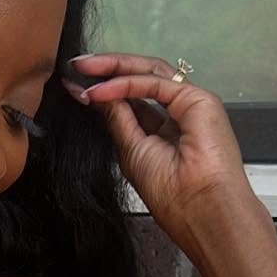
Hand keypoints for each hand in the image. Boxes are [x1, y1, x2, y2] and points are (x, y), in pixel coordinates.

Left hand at [62, 51, 269, 262]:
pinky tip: (100, 89)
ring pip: (148, 73)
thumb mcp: (132, 152)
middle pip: (140, 79)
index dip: (104, 90)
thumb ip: (118, 120)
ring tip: (83, 67)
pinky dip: (124, 84)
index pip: (133, 99)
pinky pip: (154, 83)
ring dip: (113, 67)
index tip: (74, 86)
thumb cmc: (173, 194)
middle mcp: (179, 112)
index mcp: (165, 130)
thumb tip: (96, 95)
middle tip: (75, 66)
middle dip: (106, 70)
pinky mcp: (198, 99)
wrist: (202, 209)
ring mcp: (190, 103)